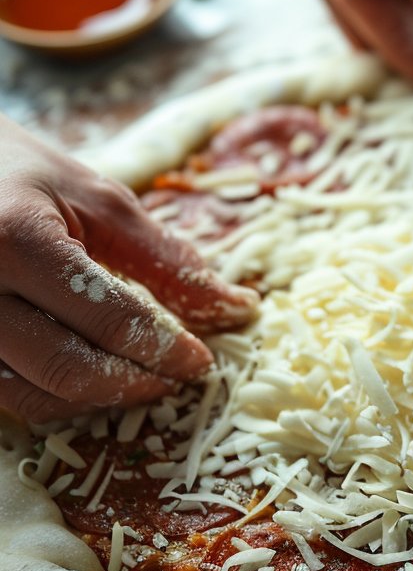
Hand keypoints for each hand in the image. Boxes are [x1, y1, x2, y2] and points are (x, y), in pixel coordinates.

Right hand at [0, 116, 257, 422]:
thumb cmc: (15, 172)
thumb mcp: (94, 197)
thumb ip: (163, 258)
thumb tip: (232, 307)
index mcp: (17, 241)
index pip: (109, 319)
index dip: (166, 348)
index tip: (201, 360)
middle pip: (70, 370)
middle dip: (136, 382)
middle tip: (177, 377)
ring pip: (37, 398)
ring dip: (99, 399)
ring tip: (141, 378)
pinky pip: (8, 397)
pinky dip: (59, 398)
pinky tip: (93, 378)